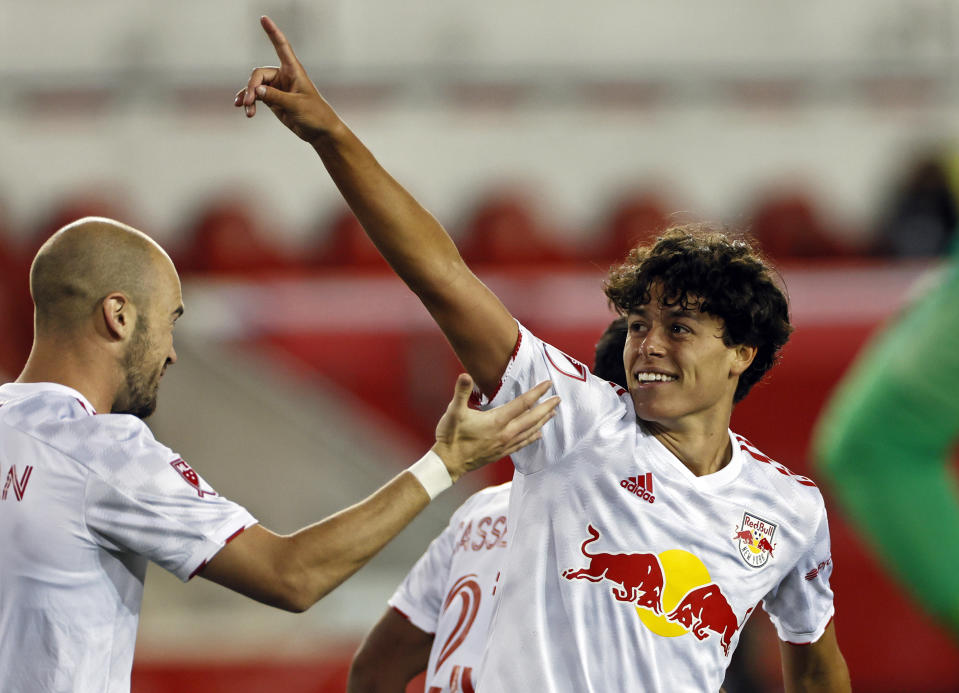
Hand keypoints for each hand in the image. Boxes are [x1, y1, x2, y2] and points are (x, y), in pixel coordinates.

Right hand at [235, 16, 340, 143]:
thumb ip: (275, 97)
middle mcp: (283, 76)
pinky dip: (249, 101)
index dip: (273, 32)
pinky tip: (244, 109)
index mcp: (293, 71)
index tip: (264, 18)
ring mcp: (277, 88)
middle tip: (249, 101)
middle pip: (259, 74)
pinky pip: (255, 96)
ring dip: (248, 96)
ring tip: (246, 110)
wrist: (320, 132)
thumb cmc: (315, 115)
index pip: (281, 47)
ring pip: (254, 86)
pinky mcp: (272, 99)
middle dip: (251, 87)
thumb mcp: (295, 105)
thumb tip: (255, 90)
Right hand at [432, 374, 558, 481]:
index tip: (548, 384)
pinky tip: (538, 435)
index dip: (536, 393)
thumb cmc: (450, 436)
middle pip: (532, 418)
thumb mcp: (453, 412)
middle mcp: (505, 433)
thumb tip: (465, 376)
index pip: (522, 404)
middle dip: (546, 407)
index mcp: (497, 421)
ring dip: (542, 421)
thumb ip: (461, 392)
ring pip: (529, 431)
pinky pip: (522, 444)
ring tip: (553, 414)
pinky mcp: (501, 453)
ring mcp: (504, 444)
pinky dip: (532, 438)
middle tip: (558, 399)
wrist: (448, 463)